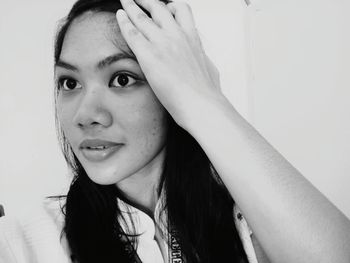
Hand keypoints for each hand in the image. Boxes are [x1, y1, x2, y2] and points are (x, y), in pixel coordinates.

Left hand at [116, 0, 222, 127]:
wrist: (201, 104)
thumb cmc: (206, 92)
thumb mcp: (208, 67)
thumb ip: (201, 57)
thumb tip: (201, 57)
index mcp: (192, 37)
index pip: (180, 11)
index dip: (170, 6)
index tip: (164, 6)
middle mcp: (177, 35)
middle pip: (159, 7)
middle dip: (147, 0)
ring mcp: (162, 44)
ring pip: (142, 16)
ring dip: (130, 6)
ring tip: (124, 0)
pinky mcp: (149, 56)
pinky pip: (132, 33)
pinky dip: (123, 22)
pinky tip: (119, 16)